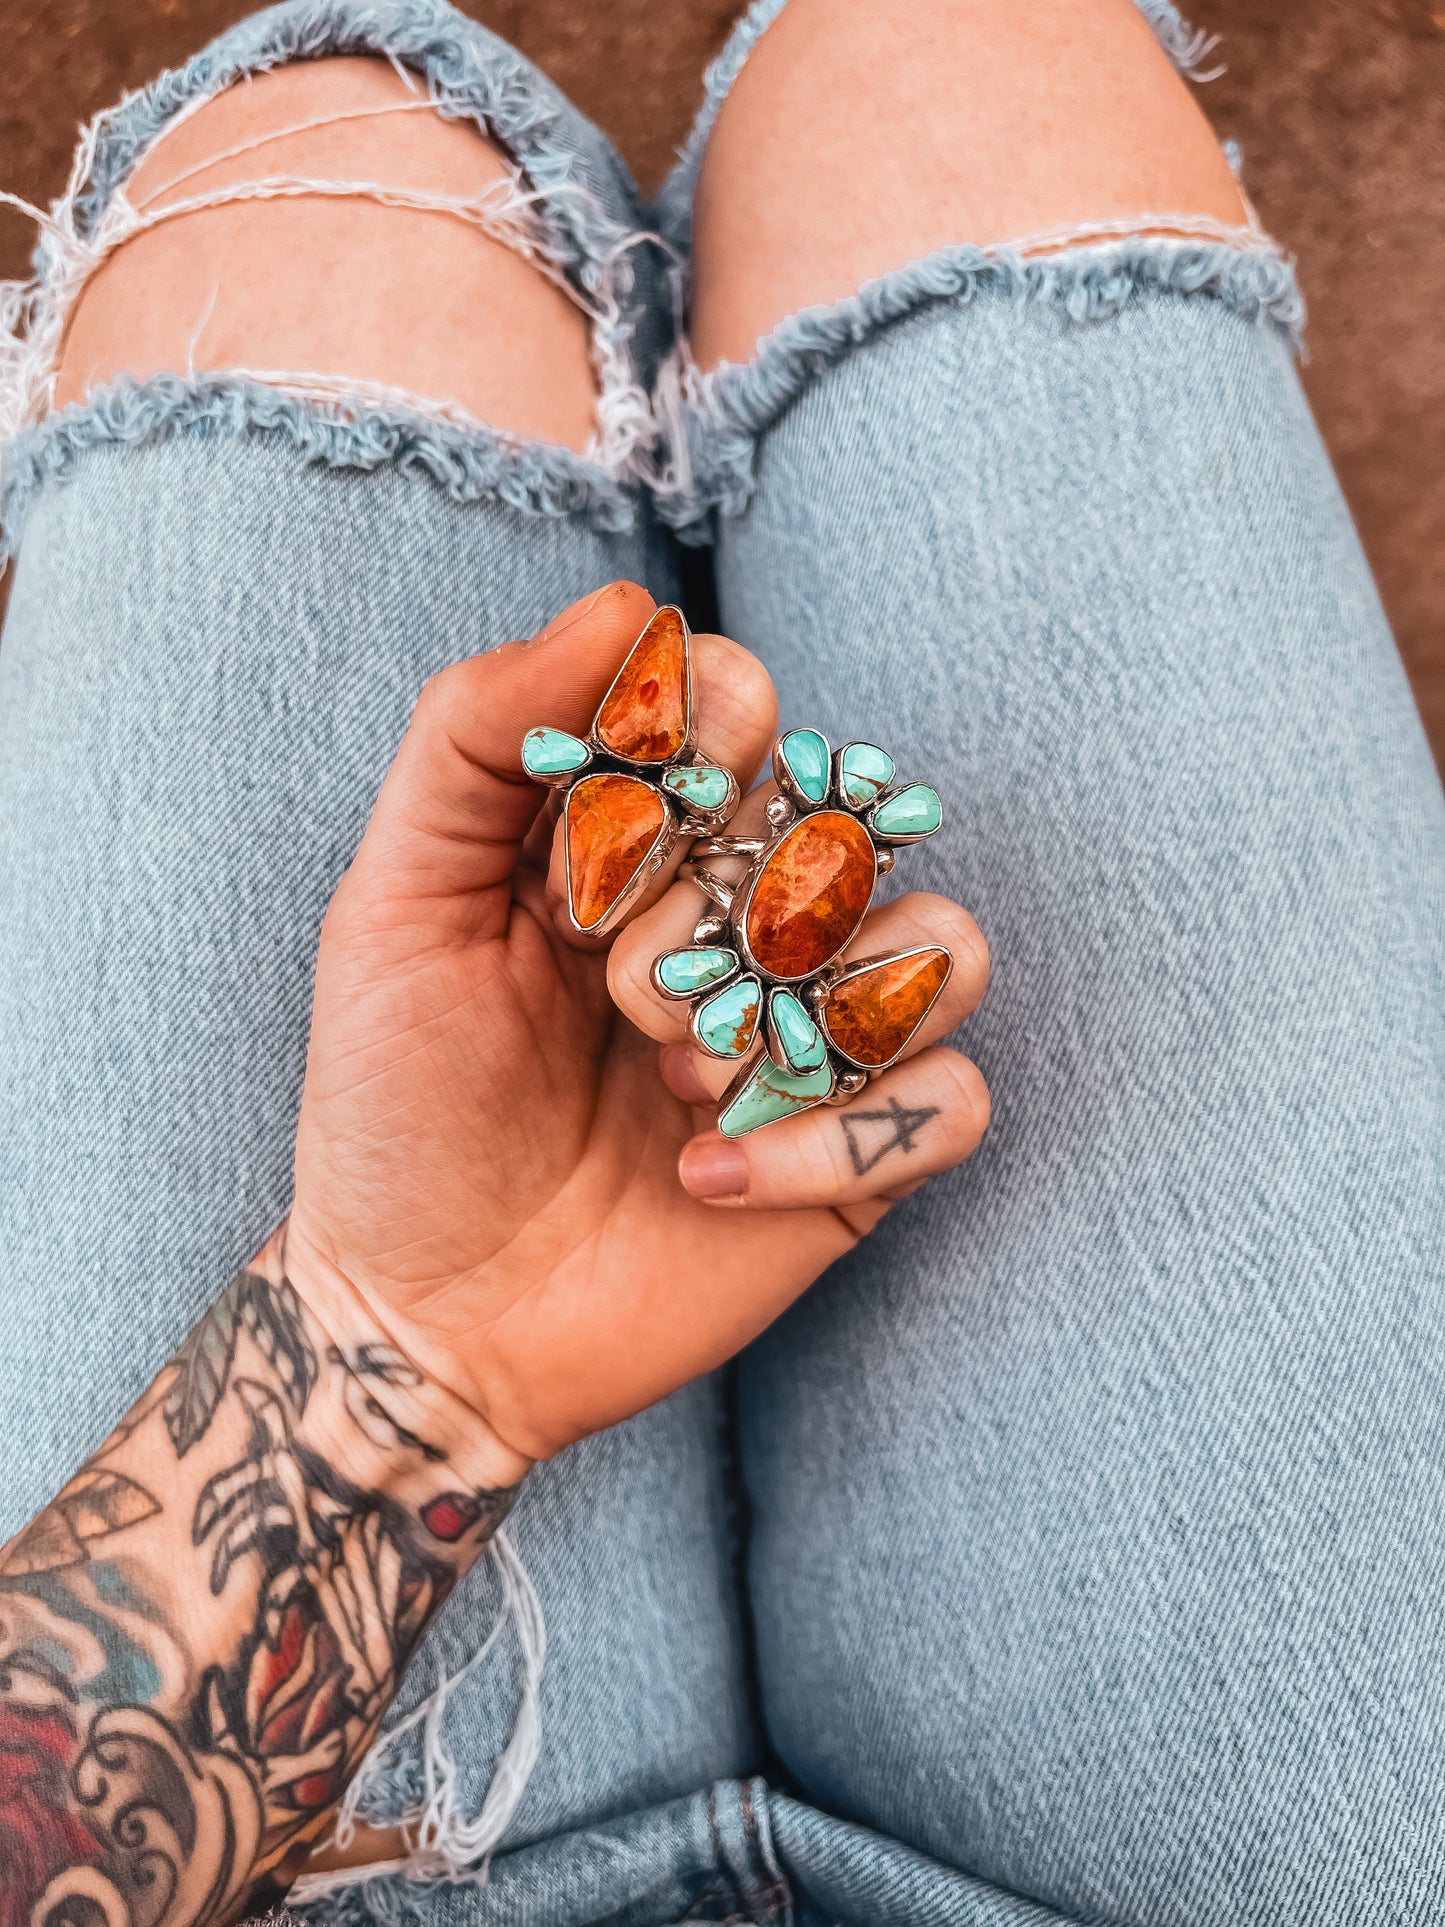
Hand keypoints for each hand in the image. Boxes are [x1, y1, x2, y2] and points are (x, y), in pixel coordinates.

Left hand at [287, 582, 989, 1476]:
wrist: (419, 1311)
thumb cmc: (399, 1102)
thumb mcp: (392, 904)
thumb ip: (477, 738)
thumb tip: (626, 605)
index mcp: (659, 841)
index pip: (751, 705)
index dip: (696, 746)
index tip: (597, 842)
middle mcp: (758, 921)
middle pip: (845, 825)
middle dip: (716, 915)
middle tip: (612, 1000)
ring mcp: (820, 1039)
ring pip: (943, 945)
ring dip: (794, 1019)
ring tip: (675, 1086)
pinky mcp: (861, 1158)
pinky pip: (952, 1101)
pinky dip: (834, 1142)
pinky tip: (705, 1181)